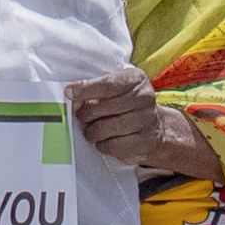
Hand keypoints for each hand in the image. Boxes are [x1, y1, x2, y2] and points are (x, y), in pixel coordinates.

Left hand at [65, 71, 209, 179]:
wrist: (155, 128)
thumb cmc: (126, 105)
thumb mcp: (114, 89)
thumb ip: (94, 89)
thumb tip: (73, 97)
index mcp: (136, 79)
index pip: (107, 84)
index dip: (86, 89)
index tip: (69, 93)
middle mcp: (145, 97)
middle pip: (103, 107)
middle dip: (85, 114)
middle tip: (82, 117)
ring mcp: (147, 120)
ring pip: (105, 128)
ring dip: (92, 132)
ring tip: (93, 130)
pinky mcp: (144, 142)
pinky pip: (113, 145)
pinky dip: (102, 145)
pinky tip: (104, 140)